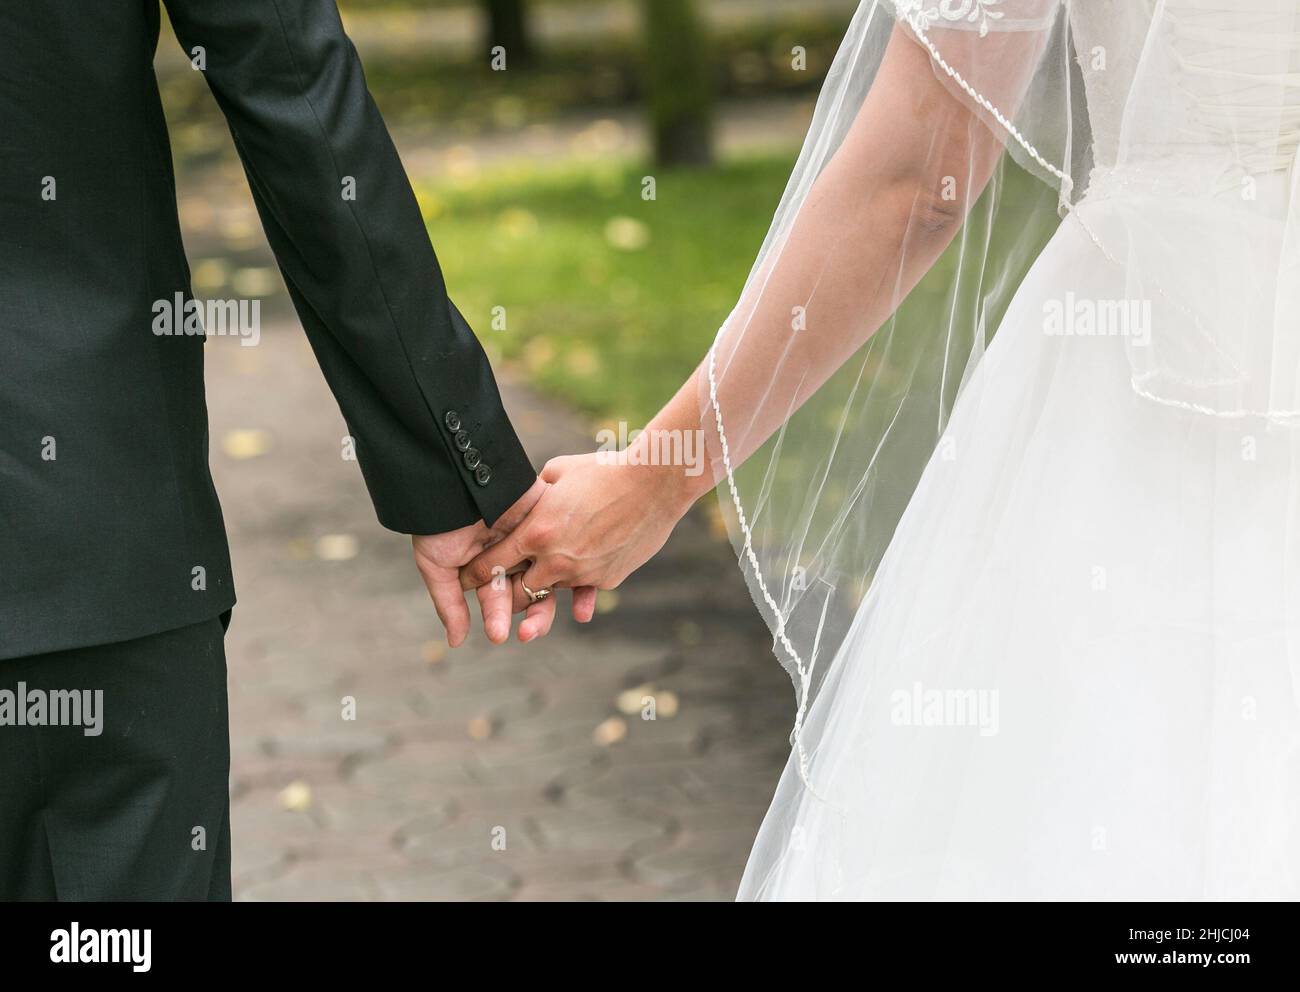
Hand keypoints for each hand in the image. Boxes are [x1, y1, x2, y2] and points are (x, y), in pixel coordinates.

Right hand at [413, 479, 592, 646]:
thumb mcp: (437, 565)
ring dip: (555, 598)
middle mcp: (515, 554)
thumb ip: (449, 603)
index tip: (497, 634)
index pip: (499, 598)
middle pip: (532, 591)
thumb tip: (456, 642)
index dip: (497, 616)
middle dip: (531, 615)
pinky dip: (580, 568)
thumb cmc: (441, 523)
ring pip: (555, 573)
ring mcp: (536, 536)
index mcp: (488, 566)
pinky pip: (572, 545)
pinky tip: (582, 589)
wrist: (457, 476)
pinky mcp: (552, 517)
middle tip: (529, 634)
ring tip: (552, 616)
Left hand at [460, 451, 702, 604]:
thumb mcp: (557, 473)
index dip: (475, 573)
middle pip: (517, 591)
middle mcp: (555, 560)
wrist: (655, 482)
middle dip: (506, 592)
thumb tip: (520, 500)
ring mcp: (582, 574)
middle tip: (498, 591)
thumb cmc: (603, 469)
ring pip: (551, 592)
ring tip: (540, 587)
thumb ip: (533, 495)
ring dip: (544, 588)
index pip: (491, 564)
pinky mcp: (607, 580)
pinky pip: (584, 589)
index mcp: (535, 532)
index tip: (465, 578)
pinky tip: (583, 580)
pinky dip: (580, 583)